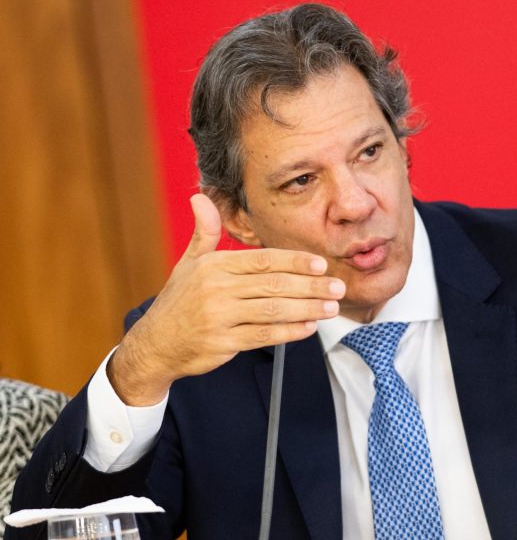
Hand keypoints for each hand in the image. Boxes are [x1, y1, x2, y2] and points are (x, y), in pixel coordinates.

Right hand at [108, 194, 343, 404]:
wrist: (155, 343)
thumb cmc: (180, 301)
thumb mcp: (189, 263)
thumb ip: (204, 232)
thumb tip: (200, 197)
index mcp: (214, 266)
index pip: (262, 260)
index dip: (294, 261)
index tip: (320, 264)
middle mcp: (217, 289)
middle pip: (273, 285)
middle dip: (310, 286)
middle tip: (338, 287)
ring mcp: (219, 317)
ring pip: (272, 310)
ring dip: (306, 309)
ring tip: (331, 307)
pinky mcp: (222, 343)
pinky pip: (263, 336)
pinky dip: (289, 332)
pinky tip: (309, 327)